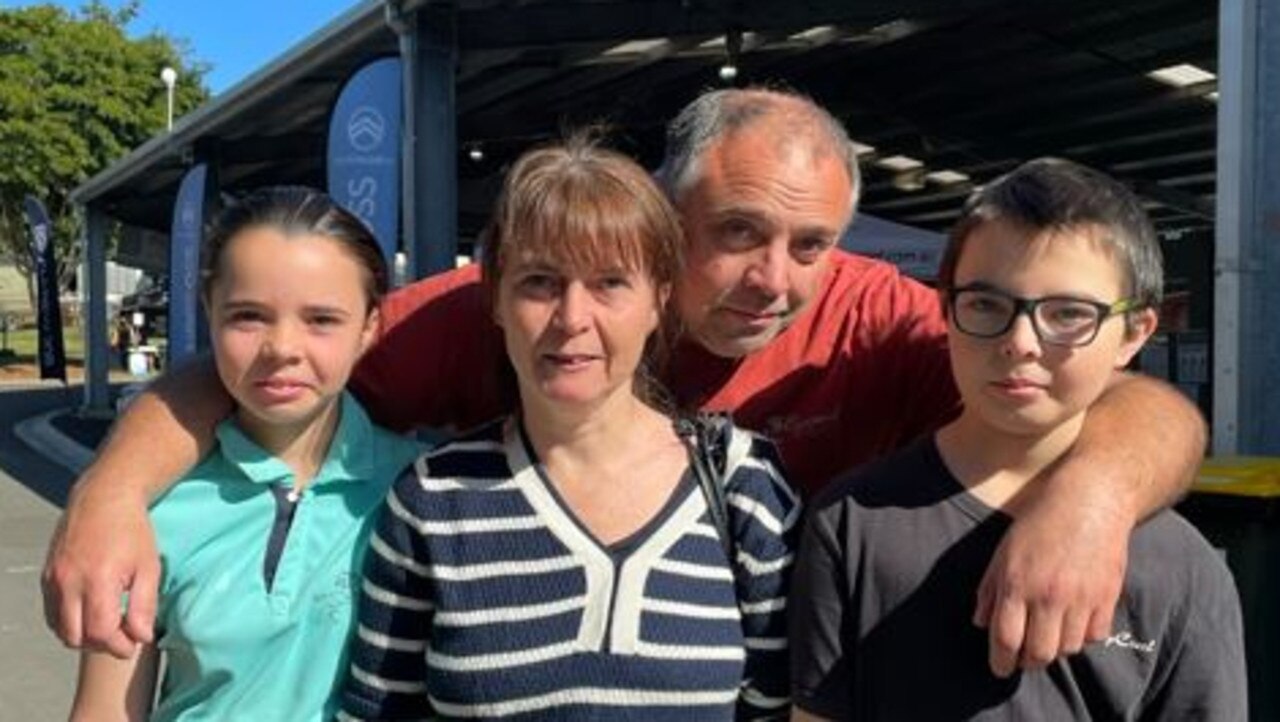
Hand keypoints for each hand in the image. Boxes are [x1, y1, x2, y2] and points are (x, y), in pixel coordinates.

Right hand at [42, 477, 158, 657]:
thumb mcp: (148, 567)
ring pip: (60, 629)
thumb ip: (144, 606)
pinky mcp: (46, 576)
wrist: (104, 497)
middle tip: (121, 637)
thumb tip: (141, 637)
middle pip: (76, 637)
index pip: (101, 633)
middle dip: (100, 645)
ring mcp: (53, 579)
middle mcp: (69, 581)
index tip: (133, 645)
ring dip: (83, 636)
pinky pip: (52, 613)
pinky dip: (69, 622)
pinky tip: (90, 613)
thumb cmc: (131, 530)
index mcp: (98, 579)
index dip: (118, 647)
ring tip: (107, 625)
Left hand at [974, 478, 1132, 676]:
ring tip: (1049, 633)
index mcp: (1017, 583)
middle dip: (1029, 661)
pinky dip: (1083, 636)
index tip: (1000, 668)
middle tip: (1025, 656)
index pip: (1006, 638)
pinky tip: (1074, 621)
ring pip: (1068, 648)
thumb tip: (980, 622)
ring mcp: (1081, 597)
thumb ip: (990, 589)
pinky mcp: (1107, 597)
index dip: (1001, 661)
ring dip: (1056, 648)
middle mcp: (1049, 594)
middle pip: (1039, 653)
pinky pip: (1094, 636)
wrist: (1091, 500)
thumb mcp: (1004, 551)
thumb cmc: (1040, 523)